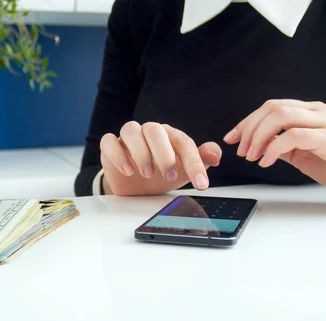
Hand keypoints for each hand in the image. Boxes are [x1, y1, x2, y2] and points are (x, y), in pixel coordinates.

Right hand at [100, 121, 220, 195]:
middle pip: (154, 129)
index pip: (183, 141)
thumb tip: (216, 155)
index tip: (201, 183)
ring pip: (131, 129)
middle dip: (164, 153)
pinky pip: (109, 141)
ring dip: (140, 152)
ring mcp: (128, 138)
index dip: (194, 162)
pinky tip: (128, 170)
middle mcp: (148, 132)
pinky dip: (118, 155)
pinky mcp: (110, 146)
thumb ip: (201, 160)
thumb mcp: (183, 170)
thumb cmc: (160, 173)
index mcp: (169, 136)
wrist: (135, 186)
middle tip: (170, 175)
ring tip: (148, 174)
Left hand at [223, 99, 325, 201]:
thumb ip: (281, 145)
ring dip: (259, 137)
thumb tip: (257, 144)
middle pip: (273, 108)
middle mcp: (317, 111)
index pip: (271, 107)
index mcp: (310, 112)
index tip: (232, 138)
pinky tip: (266, 161)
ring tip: (253, 156)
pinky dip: (274, 148)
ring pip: (281, 116)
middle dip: (250, 128)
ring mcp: (325, 122)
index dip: (248, 121)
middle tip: (241, 150)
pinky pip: (293, 136)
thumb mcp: (301, 153)